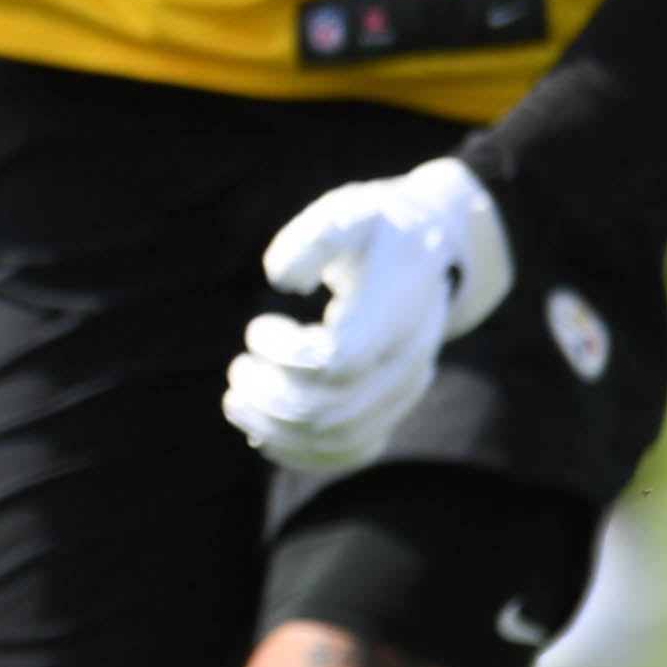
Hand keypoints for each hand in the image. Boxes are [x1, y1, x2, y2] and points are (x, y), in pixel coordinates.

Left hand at [223, 155, 512, 477]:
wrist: (429, 250)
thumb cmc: (376, 229)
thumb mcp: (348, 213)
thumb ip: (313, 238)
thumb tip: (283, 280)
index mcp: (398, 311)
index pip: (339, 362)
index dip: (286, 356)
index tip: (259, 327)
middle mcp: (410, 359)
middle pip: (334, 409)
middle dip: (270, 396)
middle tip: (239, 369)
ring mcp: (404, 389)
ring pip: (340, 437)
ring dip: (277, 428)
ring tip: (236, 400)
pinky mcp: (390, 407)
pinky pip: (352, 451)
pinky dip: (302, 452)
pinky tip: (261, 433)